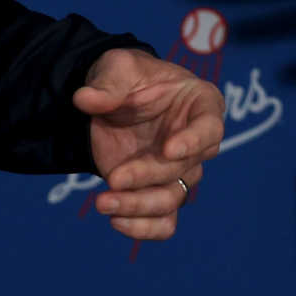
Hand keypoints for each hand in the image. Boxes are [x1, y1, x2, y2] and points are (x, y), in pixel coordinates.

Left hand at [72, 48, 219, 240]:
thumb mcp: (117, 66)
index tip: (168, 149)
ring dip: (139, 206)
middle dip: (148, 176)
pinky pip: (164, 224)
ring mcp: (178, 172)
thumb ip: (107, 83)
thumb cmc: (127, 76)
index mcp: (201, 105)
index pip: (210, 128)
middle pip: (185, 170)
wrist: (111, 101)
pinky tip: (115, 220)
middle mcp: (195, 143)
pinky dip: (144, 229)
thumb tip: (85, 99)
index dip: (194, 141)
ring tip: (103, 202)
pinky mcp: (157, 193)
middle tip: (114, 177)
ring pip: (173, 200)